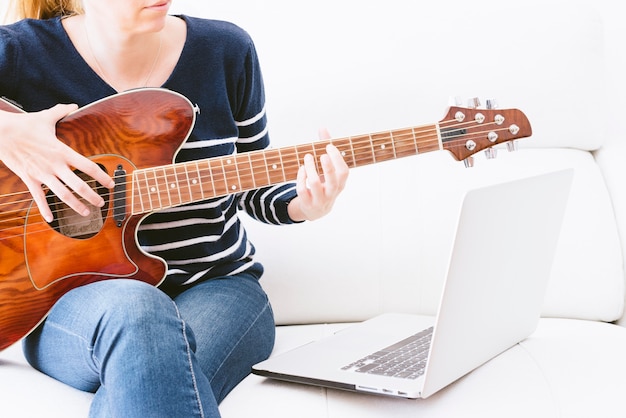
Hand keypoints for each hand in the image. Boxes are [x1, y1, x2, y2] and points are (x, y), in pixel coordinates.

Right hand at [0, 104, 114, 222]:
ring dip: (75, 205)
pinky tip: (51, 219)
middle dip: (92, 196)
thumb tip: (73, 105)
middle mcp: (55, 165)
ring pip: (62, 194)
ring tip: (86, 213)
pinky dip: (44, 209)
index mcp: (62, 151)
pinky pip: (38, 197)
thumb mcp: (45, 117)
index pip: (88, 166)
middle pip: (78, 185)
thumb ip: (61, 111)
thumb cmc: (23, 125)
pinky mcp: (29, 178)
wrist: (0, 133)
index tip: (111, 184)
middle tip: (102, 203)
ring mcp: (42, 174)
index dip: (102, 176)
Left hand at [287, 128, 348, 221]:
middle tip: (322, 154)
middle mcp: (332, 193)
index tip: (328, 146)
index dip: (337, 159)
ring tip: (307, 157)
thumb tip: (323, 128)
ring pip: (316, 184)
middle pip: (333, 181)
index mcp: (340, 184)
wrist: (315, 210)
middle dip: (328, 166)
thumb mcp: (328, 170)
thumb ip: (326, 150)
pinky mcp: (307, 204)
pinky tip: (301, 169)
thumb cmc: (324, 185)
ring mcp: (320, 200)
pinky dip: (301, 178)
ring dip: (310, 169)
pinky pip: (303, 191)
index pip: (344, 172)